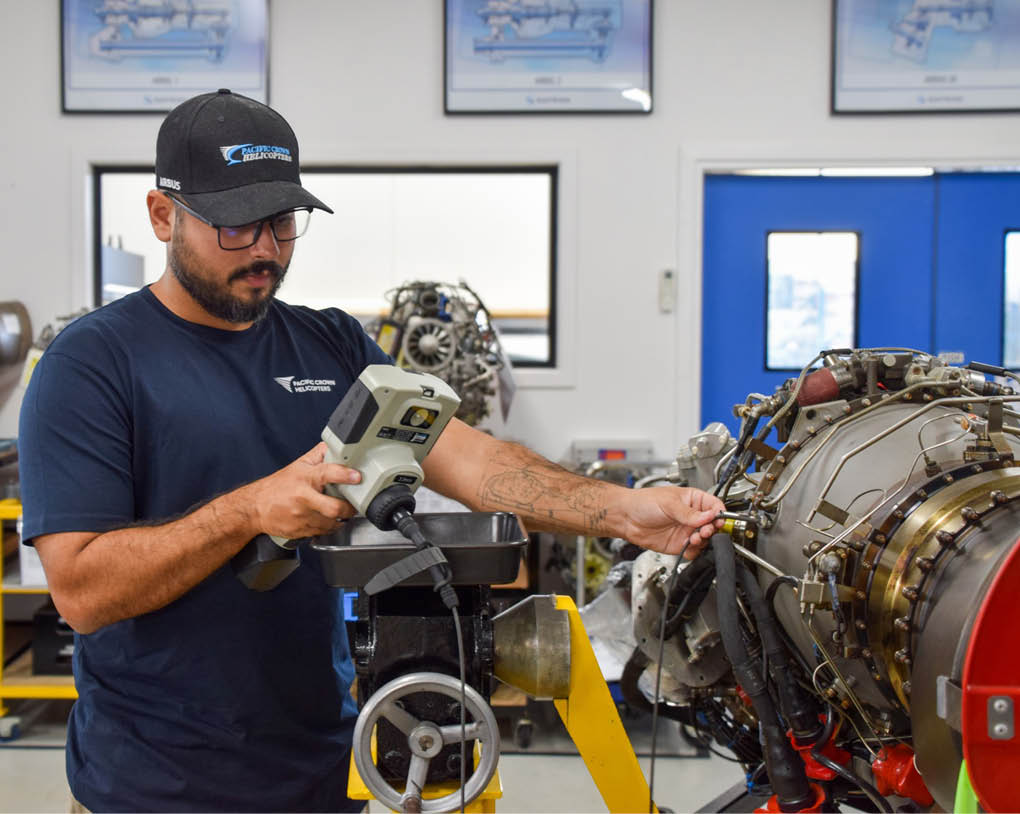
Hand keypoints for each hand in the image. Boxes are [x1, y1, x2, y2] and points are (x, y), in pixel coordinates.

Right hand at [245, 442, 360, 539]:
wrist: (255, 507)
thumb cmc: (278, 486)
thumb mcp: (298, 465)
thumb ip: (318, 455)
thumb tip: (334, 446)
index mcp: (305, 478)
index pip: (328, 473)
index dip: (345, 475)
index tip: (357, 477)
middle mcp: (303, 498)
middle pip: (334, 508)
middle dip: (348, 508)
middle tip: (352, 505)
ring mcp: (301, 516)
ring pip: (331, 523)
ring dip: (339, 519)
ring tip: (339, 512)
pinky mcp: (300, 530)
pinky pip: (322, 532)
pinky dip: (328, 527)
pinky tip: (326, 519)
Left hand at [617, 486, 724, 557]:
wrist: (626, 518)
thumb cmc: (643, 502)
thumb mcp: (668, 504)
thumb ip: (689, 513)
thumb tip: (708, 516)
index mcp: (692, 500)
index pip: (714, 505)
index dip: (718, 513)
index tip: (717, 519)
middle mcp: (692, 516)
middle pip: (712, 524)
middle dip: (712, 528)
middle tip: (704, 530)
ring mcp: (686, 530)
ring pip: (705, 539)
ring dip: (703, 540)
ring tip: (694, 537)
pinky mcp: (680, 544)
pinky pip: (694, 551)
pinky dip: (695, 551)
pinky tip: (689, 546)